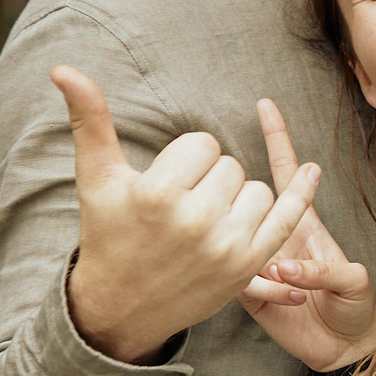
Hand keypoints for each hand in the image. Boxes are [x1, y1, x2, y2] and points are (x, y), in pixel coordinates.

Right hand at [53, 67, 320, 362]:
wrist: (121, 306)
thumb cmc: (107, 232)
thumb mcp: (96, 177)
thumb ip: (88, 119)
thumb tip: (63, 69)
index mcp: (158, 195)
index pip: (202, 144)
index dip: (185, 158)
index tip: (164, 186)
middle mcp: (196, 222)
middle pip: (229, 165)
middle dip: (208, 179)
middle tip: (180, 210)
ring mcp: (227, 247)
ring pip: (256, 189)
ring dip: (236, 198)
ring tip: (204, 221)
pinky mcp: (248, 266)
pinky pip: (287, 218)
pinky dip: (301, 193)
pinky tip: (312, 169)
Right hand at [239, 99, 375, 372]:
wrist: (343, 349)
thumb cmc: (355, 307)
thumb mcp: (354, 282)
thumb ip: (325, 271)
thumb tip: (284, 268)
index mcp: (305, 226)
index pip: (287, 174)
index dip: (277, 139)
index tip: (266, 104)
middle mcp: (278, 239)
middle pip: (250, 198)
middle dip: (240, 188)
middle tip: (238, 192)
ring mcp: (260, 263)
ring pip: (237, 238)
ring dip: (251, 247)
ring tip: (289, 276)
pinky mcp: (250, 293)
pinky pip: (238, 279)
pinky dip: (257, 287)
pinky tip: (285, 297)